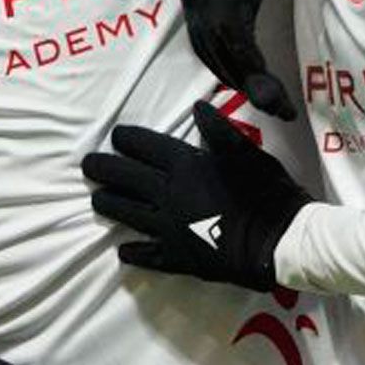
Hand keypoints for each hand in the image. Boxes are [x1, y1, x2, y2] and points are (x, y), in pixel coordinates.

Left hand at [84, 100, 314, 291]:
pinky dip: (133, 252)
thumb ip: (219, 130)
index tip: (116, 136)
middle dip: (104, 169)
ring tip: (97, 201)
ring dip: (110, 205)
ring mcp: (170, 228)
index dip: (128, 139)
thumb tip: (198, 107)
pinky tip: (122, 250)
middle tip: (88, 165)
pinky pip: (148, 254)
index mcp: (186, 165)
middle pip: (127, 178)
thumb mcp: (246, 152)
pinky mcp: (177, 257)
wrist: (277, 241)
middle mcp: (170, 195)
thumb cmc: (266, 191)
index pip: (146, 147)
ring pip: (129, 214)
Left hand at [179, 0, 306, 119]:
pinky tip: (272, 85)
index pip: (203, 45)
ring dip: (253, 85)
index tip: (248, 84)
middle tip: (269, 103)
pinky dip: (255, 68)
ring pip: (227, 56)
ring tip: (277, 103)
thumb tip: (241, 21)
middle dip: (241, 83)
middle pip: (212, 55)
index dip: (225, 69)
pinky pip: (241, 44)